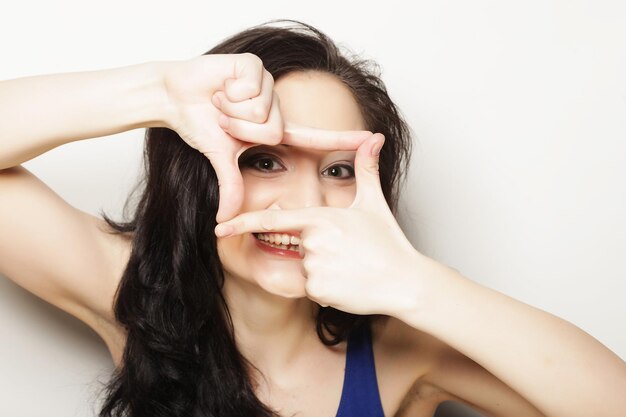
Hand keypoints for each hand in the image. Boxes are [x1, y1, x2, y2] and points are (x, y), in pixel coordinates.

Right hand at [162, 53, 371, 221]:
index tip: (374, 139)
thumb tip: (224, 219)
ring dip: (232, 112)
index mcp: (275, 129)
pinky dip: (228, 93)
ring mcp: (269, 85)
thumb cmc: (201, 124)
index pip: (316, 138)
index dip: (345, 140)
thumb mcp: (221, 159)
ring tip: (221, 103)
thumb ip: (231, 186)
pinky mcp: (256, 66)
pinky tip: (221, 87)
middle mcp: (277, 107)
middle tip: (225, 119)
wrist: (175, 96)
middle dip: (242, 130)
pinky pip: (250, 89)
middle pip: (275, 131)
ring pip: (262, 112)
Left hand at [214, 133, 422, 316]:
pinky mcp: (318, 291)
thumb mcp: (374, 204)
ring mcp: (314, 268)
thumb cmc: (389, 242)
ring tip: (351, 268)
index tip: (219, 227)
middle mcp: (312, 242)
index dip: (242, 223)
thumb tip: (374, 138)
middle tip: (348, 254)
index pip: (273, 221)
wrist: (405, 282)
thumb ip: (366, 170)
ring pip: (305, 269)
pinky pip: (313, 288)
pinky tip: (349, 284)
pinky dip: (327, 287)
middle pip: (298, 247)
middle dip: (317, 252)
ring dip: (323, 270)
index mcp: (320, 218)